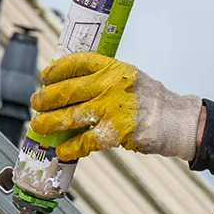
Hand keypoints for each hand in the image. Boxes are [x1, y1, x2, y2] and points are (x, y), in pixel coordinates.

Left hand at [30, 52, 202, 160]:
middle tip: (36, 103)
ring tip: (39, 126)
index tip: (44, 76)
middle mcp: (109, 85)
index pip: (76, 62)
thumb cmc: (151, 99)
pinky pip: (84, 140)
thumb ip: (104, 78)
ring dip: (49, 122)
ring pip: (69, 116)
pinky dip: (70, 147)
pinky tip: (62, 150)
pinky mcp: (114, 132)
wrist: (176, 120)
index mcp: (113, 68)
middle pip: (66, 90)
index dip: (55, 69)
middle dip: (45, 98)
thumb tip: (71, 84)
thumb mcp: (129, 77)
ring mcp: (110, 109)